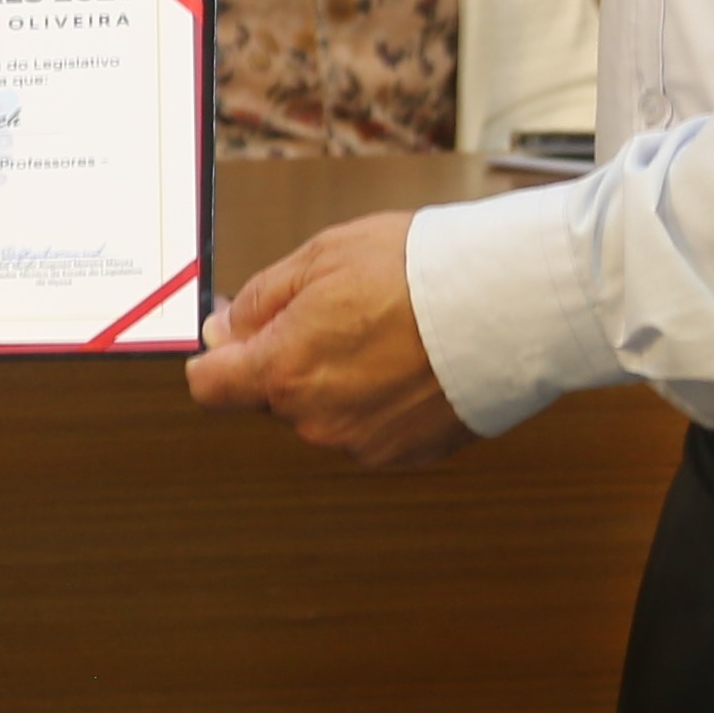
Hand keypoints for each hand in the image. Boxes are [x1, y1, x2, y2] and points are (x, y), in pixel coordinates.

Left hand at [183, 211, 468, 467]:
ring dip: (337, 380)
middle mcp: (316, 420)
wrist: (503, 304)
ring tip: (385, 333)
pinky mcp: (405, 455)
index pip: (210, 387)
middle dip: (287, 359)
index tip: (231, 337)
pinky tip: (409, 362)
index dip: (216, 358)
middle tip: (335, 312)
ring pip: (322, 412)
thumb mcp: (319, 257)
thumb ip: (258, 301)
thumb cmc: (415, 272)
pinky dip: (378, 400)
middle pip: (272, 396)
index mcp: (284, 370)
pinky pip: (369, 427)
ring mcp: (362, 443)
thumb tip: (220, 330)